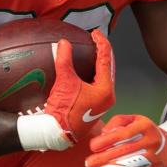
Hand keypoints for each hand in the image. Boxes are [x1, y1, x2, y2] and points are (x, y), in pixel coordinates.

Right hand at [42, 29, 114, 144]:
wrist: (57, 134)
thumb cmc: (64, 111)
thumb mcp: (64, 82)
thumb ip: (64, 60)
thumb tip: (63, 43)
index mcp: (105, 89)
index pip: (106, 59)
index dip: (101, 42)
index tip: (95, 32)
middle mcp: (108, 95)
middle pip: (109, 66)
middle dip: (102, 51)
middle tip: (95, 39)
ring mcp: (102, 102)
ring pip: (104, 76)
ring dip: (99, 62)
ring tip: (91, 50)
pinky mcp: (95, 106)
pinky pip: (98, 83)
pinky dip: (93, 73)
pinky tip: (84, 69)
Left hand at [85, 114, 166, 166]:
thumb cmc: (143, 131)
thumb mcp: (134, 120)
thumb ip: (117, 122)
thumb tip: (104, 133)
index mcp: (144, 126)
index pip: (123, 134)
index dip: (106, 141)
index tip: (93, 146)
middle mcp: (152, 141)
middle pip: (124, 151)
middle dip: (103, 158)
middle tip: (89, 163)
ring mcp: (155, 157)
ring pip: (130, 166)